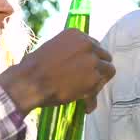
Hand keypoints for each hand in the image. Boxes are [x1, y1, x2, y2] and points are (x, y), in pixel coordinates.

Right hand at [0, 29, 114, 112]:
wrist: (31, 81)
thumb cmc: (33, 66)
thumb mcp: (52, 48)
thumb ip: (69, 51)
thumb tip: (76, 63)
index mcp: (76, 34)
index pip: (93, 45)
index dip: (90, 57)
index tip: (85, 67)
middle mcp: (88, 44)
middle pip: (104, 56)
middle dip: (99, 67)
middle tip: (90, 79)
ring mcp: (93, 61)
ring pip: (108, 70)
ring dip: (100, 81)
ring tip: (90, 93)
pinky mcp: (95, 78)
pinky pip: (100, 88)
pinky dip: (92, 98)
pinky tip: (85, 105)